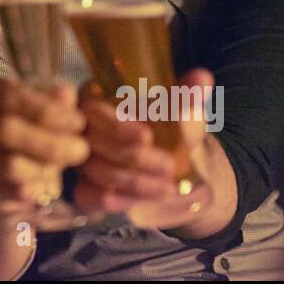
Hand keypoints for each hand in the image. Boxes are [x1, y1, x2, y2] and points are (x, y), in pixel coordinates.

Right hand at [0, 78, 88, 212]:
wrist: (19, 164)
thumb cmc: (39, 124)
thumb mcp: (52, 107)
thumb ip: (59, 101)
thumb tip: (65, 94)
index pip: (9, 97)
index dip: (46, 110)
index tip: (78, 122)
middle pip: (6, 130)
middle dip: (49, 142)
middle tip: (81, 149)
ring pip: (10, 164)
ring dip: (46, 167)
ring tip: (66, 165)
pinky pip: (14, 190)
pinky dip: (39, 188)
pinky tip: (52, 182)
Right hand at [72, 68, 216, 229]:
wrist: (173, 164)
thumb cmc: (170, 128)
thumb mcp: (182, 111)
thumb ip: (188, 95)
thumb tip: (201, 79)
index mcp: (97, 98)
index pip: (95, 111)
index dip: (118, 126)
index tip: (146, 137)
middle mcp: (83, 128)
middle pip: (96, 143)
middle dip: (135, 158)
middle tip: (169, 167)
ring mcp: (82, 159)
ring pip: (99, 172)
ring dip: (134, 183)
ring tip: (168, 189)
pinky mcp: (85, 187)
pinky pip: (89, 196)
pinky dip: (112, 200)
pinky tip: (135, 204)